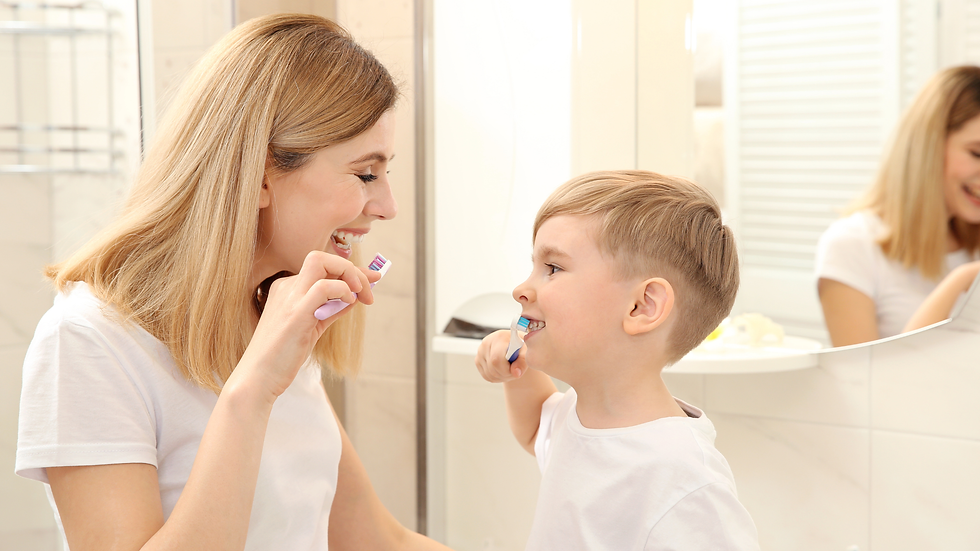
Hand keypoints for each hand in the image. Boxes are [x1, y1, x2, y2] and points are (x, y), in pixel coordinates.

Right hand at [234, 251, 379, 399]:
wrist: (258, 377)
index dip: (350, 271)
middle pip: (321, 258)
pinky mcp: (296, 313)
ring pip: (320, 262)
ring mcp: (289, 297)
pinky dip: (342, 290)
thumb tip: (354, 298)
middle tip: (368, 292)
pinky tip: (350, 303)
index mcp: (287, 289)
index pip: (322, 268)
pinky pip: (324, 287)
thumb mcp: (311, 328)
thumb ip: (330, 310)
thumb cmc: (283, 356)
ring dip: (350, 275)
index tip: (372, 280)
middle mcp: (286, 287)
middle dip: (352, 269)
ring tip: (362, 297)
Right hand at [475, 329, 526, 382]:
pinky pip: (486, 376)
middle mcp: (486, 343)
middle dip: (506, 374)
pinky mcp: (477, 360)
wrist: (513, 344)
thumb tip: (516, 373)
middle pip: (493, 368)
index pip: (497, 359)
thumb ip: (523, 361)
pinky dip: (496, 377)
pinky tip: (503, 370)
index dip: (506, 369)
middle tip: (515, 369)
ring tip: (510, 368)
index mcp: (499, 337)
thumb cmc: (521, 346)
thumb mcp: (526, 351)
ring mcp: (480, 352)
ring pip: (489, 374)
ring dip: (502, 377)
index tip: (516, 369)